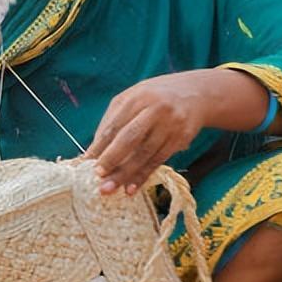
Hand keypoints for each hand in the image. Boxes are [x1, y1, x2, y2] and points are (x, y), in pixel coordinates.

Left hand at [84, 73, 211, 195]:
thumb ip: (113, 119)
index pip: (115, 125)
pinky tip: (131, 188)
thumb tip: (94, 149)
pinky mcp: (181, 138)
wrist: (196, 93)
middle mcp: (155, 110)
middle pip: (130, 138)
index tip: (85, 161)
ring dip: (126, 174)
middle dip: (112, 159)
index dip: (99, 145)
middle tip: (97, 176)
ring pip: (145, 153)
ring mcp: (170, 124)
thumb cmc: (154, 98)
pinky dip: (143, 175)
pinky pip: (159, 160)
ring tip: (110, 188)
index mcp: (137, 98)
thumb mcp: (132, 98)